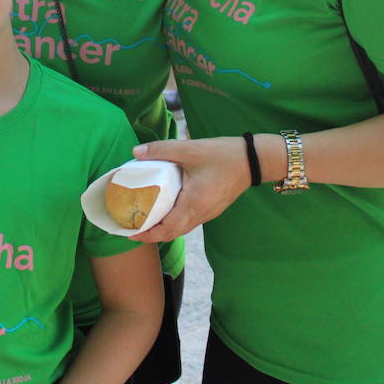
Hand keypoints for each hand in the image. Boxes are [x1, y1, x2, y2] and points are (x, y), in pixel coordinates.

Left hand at [128, 137, 249, 243]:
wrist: (254, 160)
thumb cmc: (224, 155)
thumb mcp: (190, 149)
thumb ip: (162, 150)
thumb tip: (136, 153)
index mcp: (194, 204)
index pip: (167, 230)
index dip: (147, 234)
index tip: (129, 233)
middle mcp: (201, 214)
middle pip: (172, 233)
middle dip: (151, 234)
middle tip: (132, 226)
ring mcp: (208, 214)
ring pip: (181, 228)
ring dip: (163, 228)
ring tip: (145, 218)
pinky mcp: (212, 208)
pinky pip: (189, 221)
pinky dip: (174, 220)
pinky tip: (166, 207)